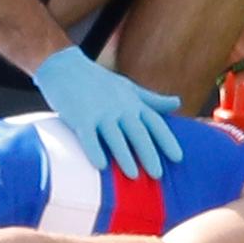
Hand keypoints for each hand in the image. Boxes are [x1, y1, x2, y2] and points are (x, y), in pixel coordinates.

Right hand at [33, 46, 182, 179]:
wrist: (65, 67)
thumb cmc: (99, 81)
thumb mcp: (129, 88)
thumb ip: (152, 99)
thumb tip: (178, 103)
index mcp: (133, 103)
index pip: (155, 122)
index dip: (167, 140)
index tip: (178, 157)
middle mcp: (120, 108)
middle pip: (137, 132)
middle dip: (148, 153)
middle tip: (157, 174)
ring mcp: (100, 112)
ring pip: (114, 136)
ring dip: (124, 155)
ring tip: (133, 175)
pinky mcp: (80, 117)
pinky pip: (88, 136)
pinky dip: (95, 150)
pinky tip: (101, 166)